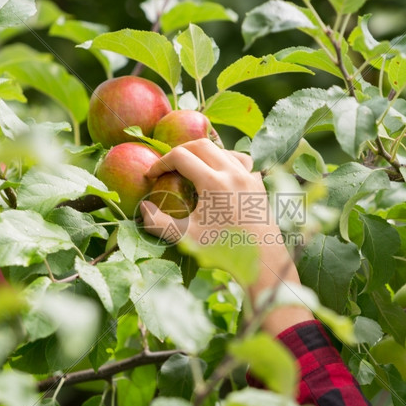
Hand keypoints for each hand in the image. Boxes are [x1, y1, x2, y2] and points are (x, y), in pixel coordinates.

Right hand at [139, 139, 312, 335]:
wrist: (262, 260)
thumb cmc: (223, 250)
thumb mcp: (186, 239)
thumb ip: (158, 224)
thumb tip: (142, 208)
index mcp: (214, 182)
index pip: (180, 156)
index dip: (160, 162)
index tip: (151, 176)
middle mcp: (233, 172)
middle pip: (201, 145)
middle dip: (180, 151)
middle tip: (167, 167)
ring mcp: (249, 176)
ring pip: (222, 150)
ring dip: (203, 154)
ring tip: (191, 169)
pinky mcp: (258, 183)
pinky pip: (241, 161)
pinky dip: (226, 161)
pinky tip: (219, 175)